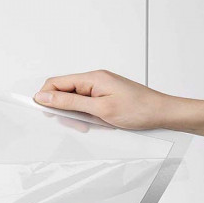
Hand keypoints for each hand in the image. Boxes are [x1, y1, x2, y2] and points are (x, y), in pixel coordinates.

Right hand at [33, 69, 180, 129]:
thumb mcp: (99, 108)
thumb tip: (45, 96)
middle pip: (64, 92)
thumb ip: (69, 102)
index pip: (57, 82)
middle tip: (77, 123)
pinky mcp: (105, 97)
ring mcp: (100, 89)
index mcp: (92, 77)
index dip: (45, 96)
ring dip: (77, 116)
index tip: (41, 111)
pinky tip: (97, 123)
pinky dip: (88, 116)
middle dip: (64, 110)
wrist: (162, 114)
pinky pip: (87, 106)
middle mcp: (94, 80)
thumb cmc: (138, 109)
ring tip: (91, 125)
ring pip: (75, 102)